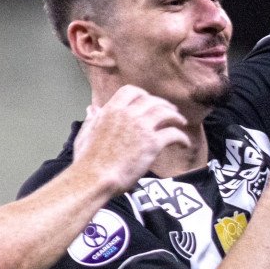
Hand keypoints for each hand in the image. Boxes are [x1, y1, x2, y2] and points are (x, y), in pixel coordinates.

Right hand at [74, 85, 189, 188]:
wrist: (94, 177)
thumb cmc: (87, 160)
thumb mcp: (85, 133)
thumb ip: (92, 119)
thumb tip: (92, 109)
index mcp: (111, 110)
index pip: (131, 91)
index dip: (143, 95)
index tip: (149, 101)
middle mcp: (128, 114)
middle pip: (152, 101)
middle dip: (163, 104)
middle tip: (171, 111)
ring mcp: (142, 128)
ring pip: (166, 113)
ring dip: (175, 117)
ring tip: (180, 123)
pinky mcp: (152, 144)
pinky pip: (173, 134)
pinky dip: (182, 138)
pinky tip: (184, 144)